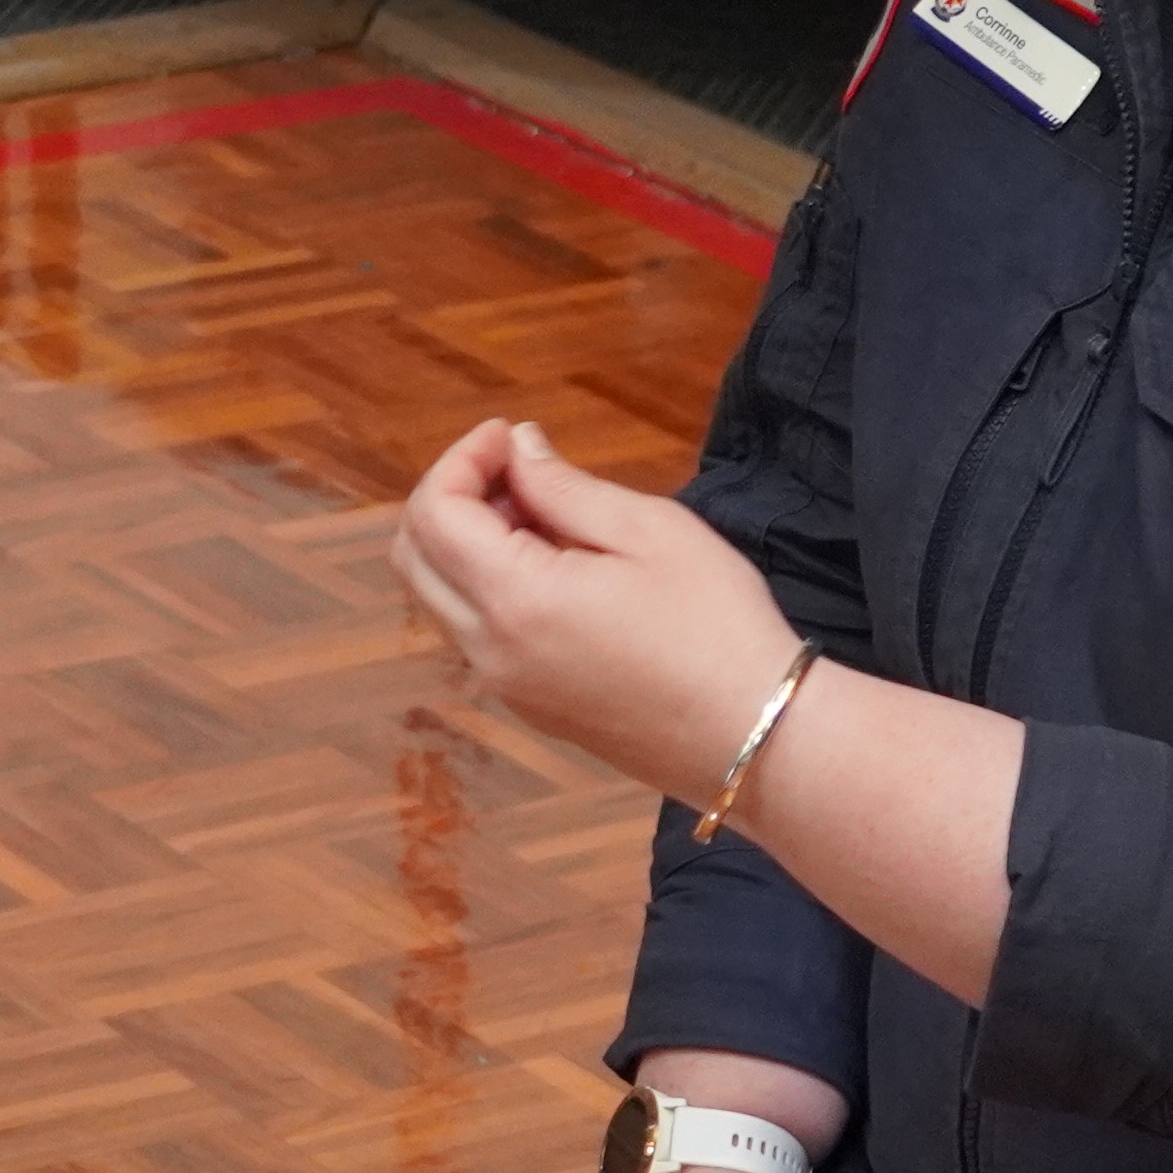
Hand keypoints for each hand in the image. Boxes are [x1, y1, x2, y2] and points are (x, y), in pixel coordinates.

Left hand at [391, 418, 800, 798]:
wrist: (756, 737)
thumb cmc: (717, 626)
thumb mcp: (649, 531)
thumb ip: (565, 487)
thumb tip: (519, 450)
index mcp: (514, 601)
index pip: (434, 514)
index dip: (461, 459)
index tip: (509, 434)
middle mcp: (490, 651)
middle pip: (415, 558)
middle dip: (450, 498)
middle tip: (518, 470)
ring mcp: (506, 686)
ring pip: (440, 598)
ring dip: (468, 543)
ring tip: (546, 515)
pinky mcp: (530, 706)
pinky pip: (476, 634)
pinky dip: (489, 586)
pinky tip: (558, 568)